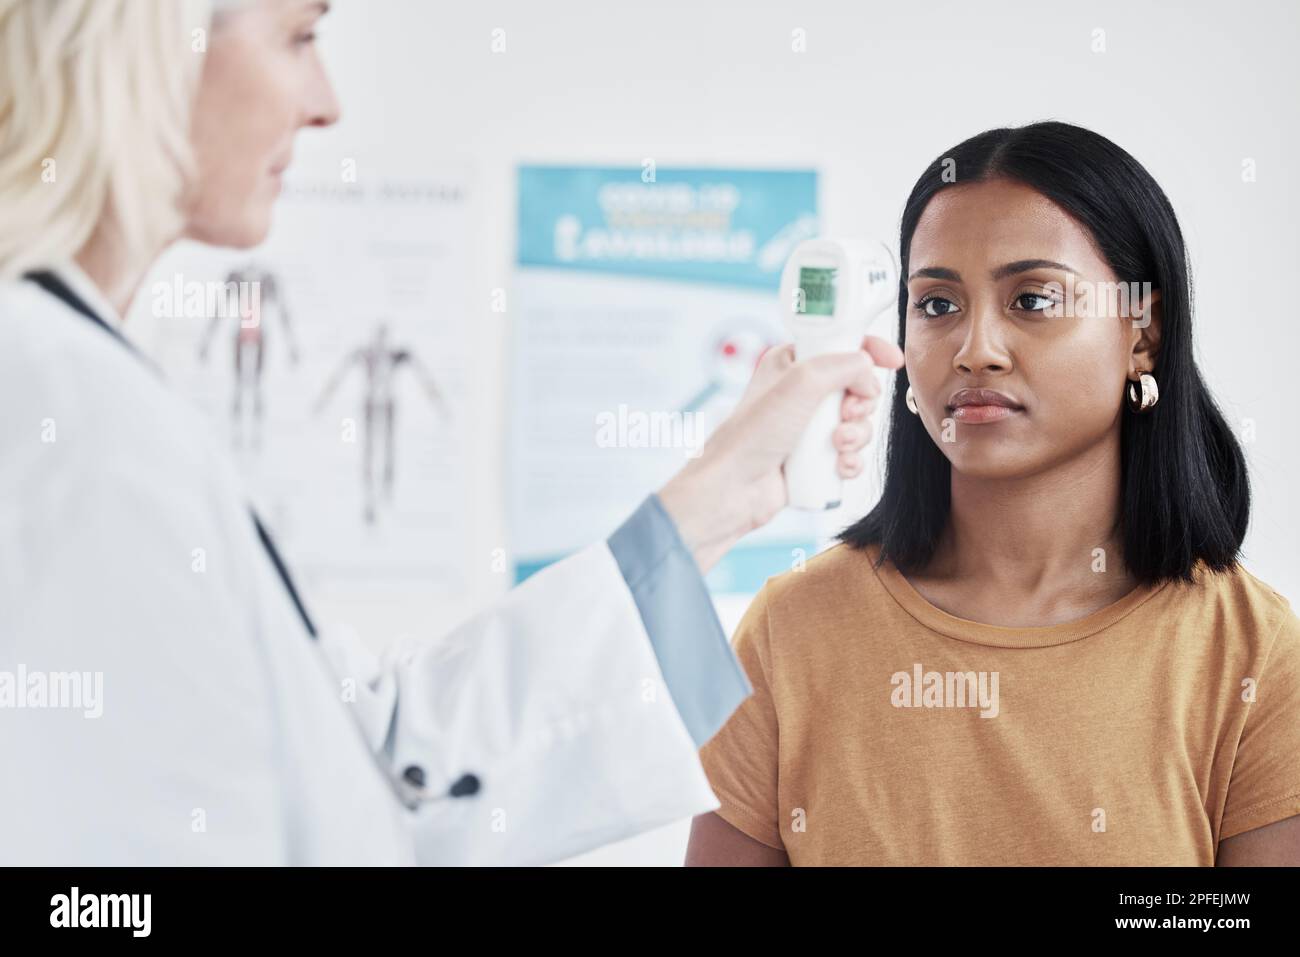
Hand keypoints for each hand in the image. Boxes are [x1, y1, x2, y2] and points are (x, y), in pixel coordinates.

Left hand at [657, 335, 903, 572]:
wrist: (734, 489)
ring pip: (858, 423)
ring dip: (856, 435)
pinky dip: (851, 460)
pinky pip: (851, 453)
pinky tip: (839, 467)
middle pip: (857, 387)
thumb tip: (868, 370)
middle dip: (861, 403)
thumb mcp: (800, 383)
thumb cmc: (752, 435)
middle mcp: (801, 392)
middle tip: (844, 414)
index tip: (892, 361)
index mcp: (792, 363)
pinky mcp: (815, 457)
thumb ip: (841, 365)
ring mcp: (808, 426)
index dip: (870, 350)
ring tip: (836, 446)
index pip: (841, 344)